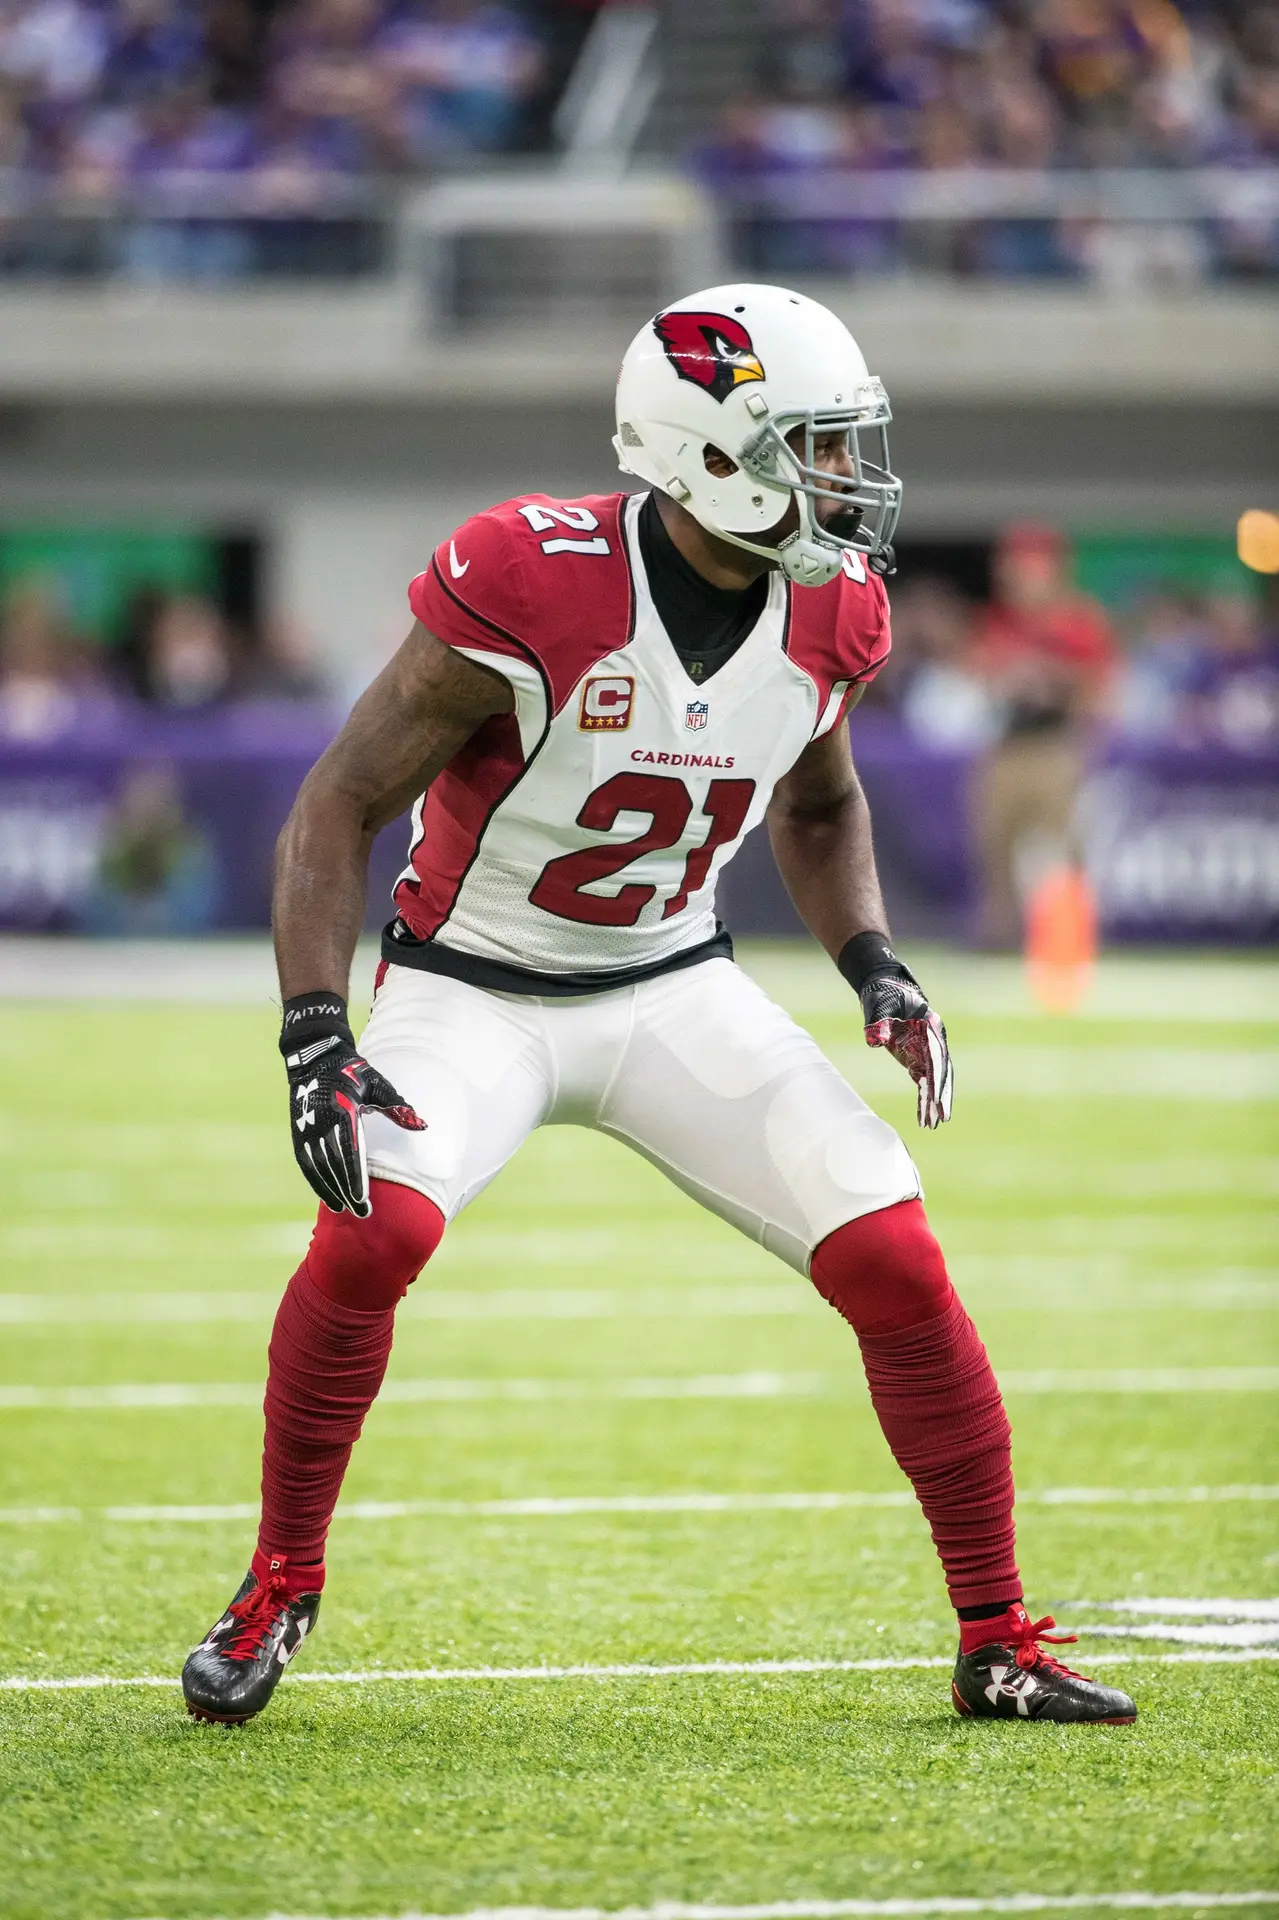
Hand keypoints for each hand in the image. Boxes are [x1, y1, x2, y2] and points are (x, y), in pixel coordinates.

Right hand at [280, 994, 423, 1216]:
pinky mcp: (299, 1133)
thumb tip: (422, 1125)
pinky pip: (307, 1162)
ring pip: (318, 1167)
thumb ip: (398, 1107)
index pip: (349, 1152)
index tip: (363, 1199)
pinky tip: (327, 1195)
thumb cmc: (354, 1072)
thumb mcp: (378, 1084)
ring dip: (330, 1189)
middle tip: (361, 1213)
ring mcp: (306, 1129)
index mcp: (342, 1111)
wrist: (316, 1058)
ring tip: (344, 1209)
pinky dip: (316, 1180)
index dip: (355, 1178)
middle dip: (346, 1191)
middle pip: (334, 1165)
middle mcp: (321, 1123)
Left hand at [860, 972, 953, 1130]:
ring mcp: (926, 1050)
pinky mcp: (916, 1057)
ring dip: (933, 1102)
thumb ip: (878, 1021)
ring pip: (934, 1080)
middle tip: (943, 1118)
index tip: (939, 1098)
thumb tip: (874, 1040)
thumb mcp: (880, 1004)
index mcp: (930, 1027)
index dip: (939, 1079)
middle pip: (942, 1073)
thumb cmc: (884, 994)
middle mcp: (932, 1041)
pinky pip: (923, 1082)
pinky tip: (922, 1117)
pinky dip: (923, 1099)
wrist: (883, 988)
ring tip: (931, 1125)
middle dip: (942, 1096)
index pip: (937, 1057)